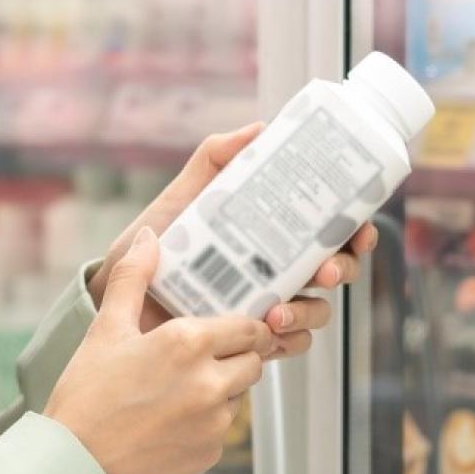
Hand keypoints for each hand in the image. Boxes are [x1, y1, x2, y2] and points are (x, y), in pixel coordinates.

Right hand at [47, 227, 272, 473]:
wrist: (74, 467)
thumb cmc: (85, 399)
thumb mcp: (105, 330)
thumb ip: (134, 279)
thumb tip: (149, 239)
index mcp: (188, 343)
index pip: (249, 327)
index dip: (242, 326)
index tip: (229, 327)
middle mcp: (209, 381)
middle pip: (253, 360)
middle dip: (236, 356)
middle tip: (201, 357)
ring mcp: (214, 420)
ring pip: (240, 395)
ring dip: (222, 389)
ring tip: (177, 390)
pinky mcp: (210, 452)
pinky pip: (223, 429)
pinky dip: (206, 422)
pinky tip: (171, 420)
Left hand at [85, 123, 378, 358]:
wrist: (116, 294)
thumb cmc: (150, 242)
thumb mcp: (183, 196)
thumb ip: (215, 159)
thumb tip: (259, 128)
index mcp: (270, 234)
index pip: (329, 231)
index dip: (355, 231)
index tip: (358, 231)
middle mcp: (277, 270)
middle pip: (335, 270)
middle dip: (340, 271)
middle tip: (324, 272)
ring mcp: (268, 305)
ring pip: (317, 311)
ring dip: (309, 311)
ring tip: (277, 312)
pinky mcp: (249, 339)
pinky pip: (288, 345)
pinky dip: (286, 342)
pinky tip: (268, 335)